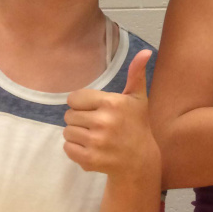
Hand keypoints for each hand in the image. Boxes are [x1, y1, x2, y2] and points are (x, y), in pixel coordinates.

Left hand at [63, 51, 159, 181]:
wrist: (140, 160)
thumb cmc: (137, 124)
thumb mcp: (138, 98)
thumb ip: (136, 74)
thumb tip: (145, 51)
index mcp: (113, 103)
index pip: (75, 98)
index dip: (83, 103)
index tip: (96, 109)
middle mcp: (104, 122)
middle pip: (69, 115)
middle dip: (80, 119)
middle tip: (96, 124)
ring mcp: (96, 142)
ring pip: (67, 132)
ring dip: (76, 134)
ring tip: (94, 136)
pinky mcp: (90, 159)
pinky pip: (67, 148)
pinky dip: (75, 149)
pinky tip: (91, 148)